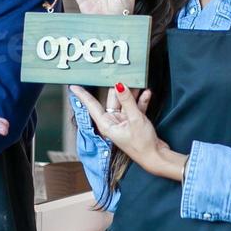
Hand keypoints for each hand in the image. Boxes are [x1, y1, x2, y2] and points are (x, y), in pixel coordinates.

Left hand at [70, 82, 187, 181]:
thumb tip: (119, 85)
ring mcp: (124, 122)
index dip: (83, 95)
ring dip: (132, 94)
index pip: (92, 106)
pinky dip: (141, 101)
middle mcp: (113, 122)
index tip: (74, 86)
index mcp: (107, 124)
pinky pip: (135, 107)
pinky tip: (147, 94)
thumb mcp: (135, 119)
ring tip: (138, 82)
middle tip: (122, 74)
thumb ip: (127, 101)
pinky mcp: (134, 122)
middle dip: (118, 89)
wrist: (156, 157)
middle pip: (112, 100)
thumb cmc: (143, 145)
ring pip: (125, 102)